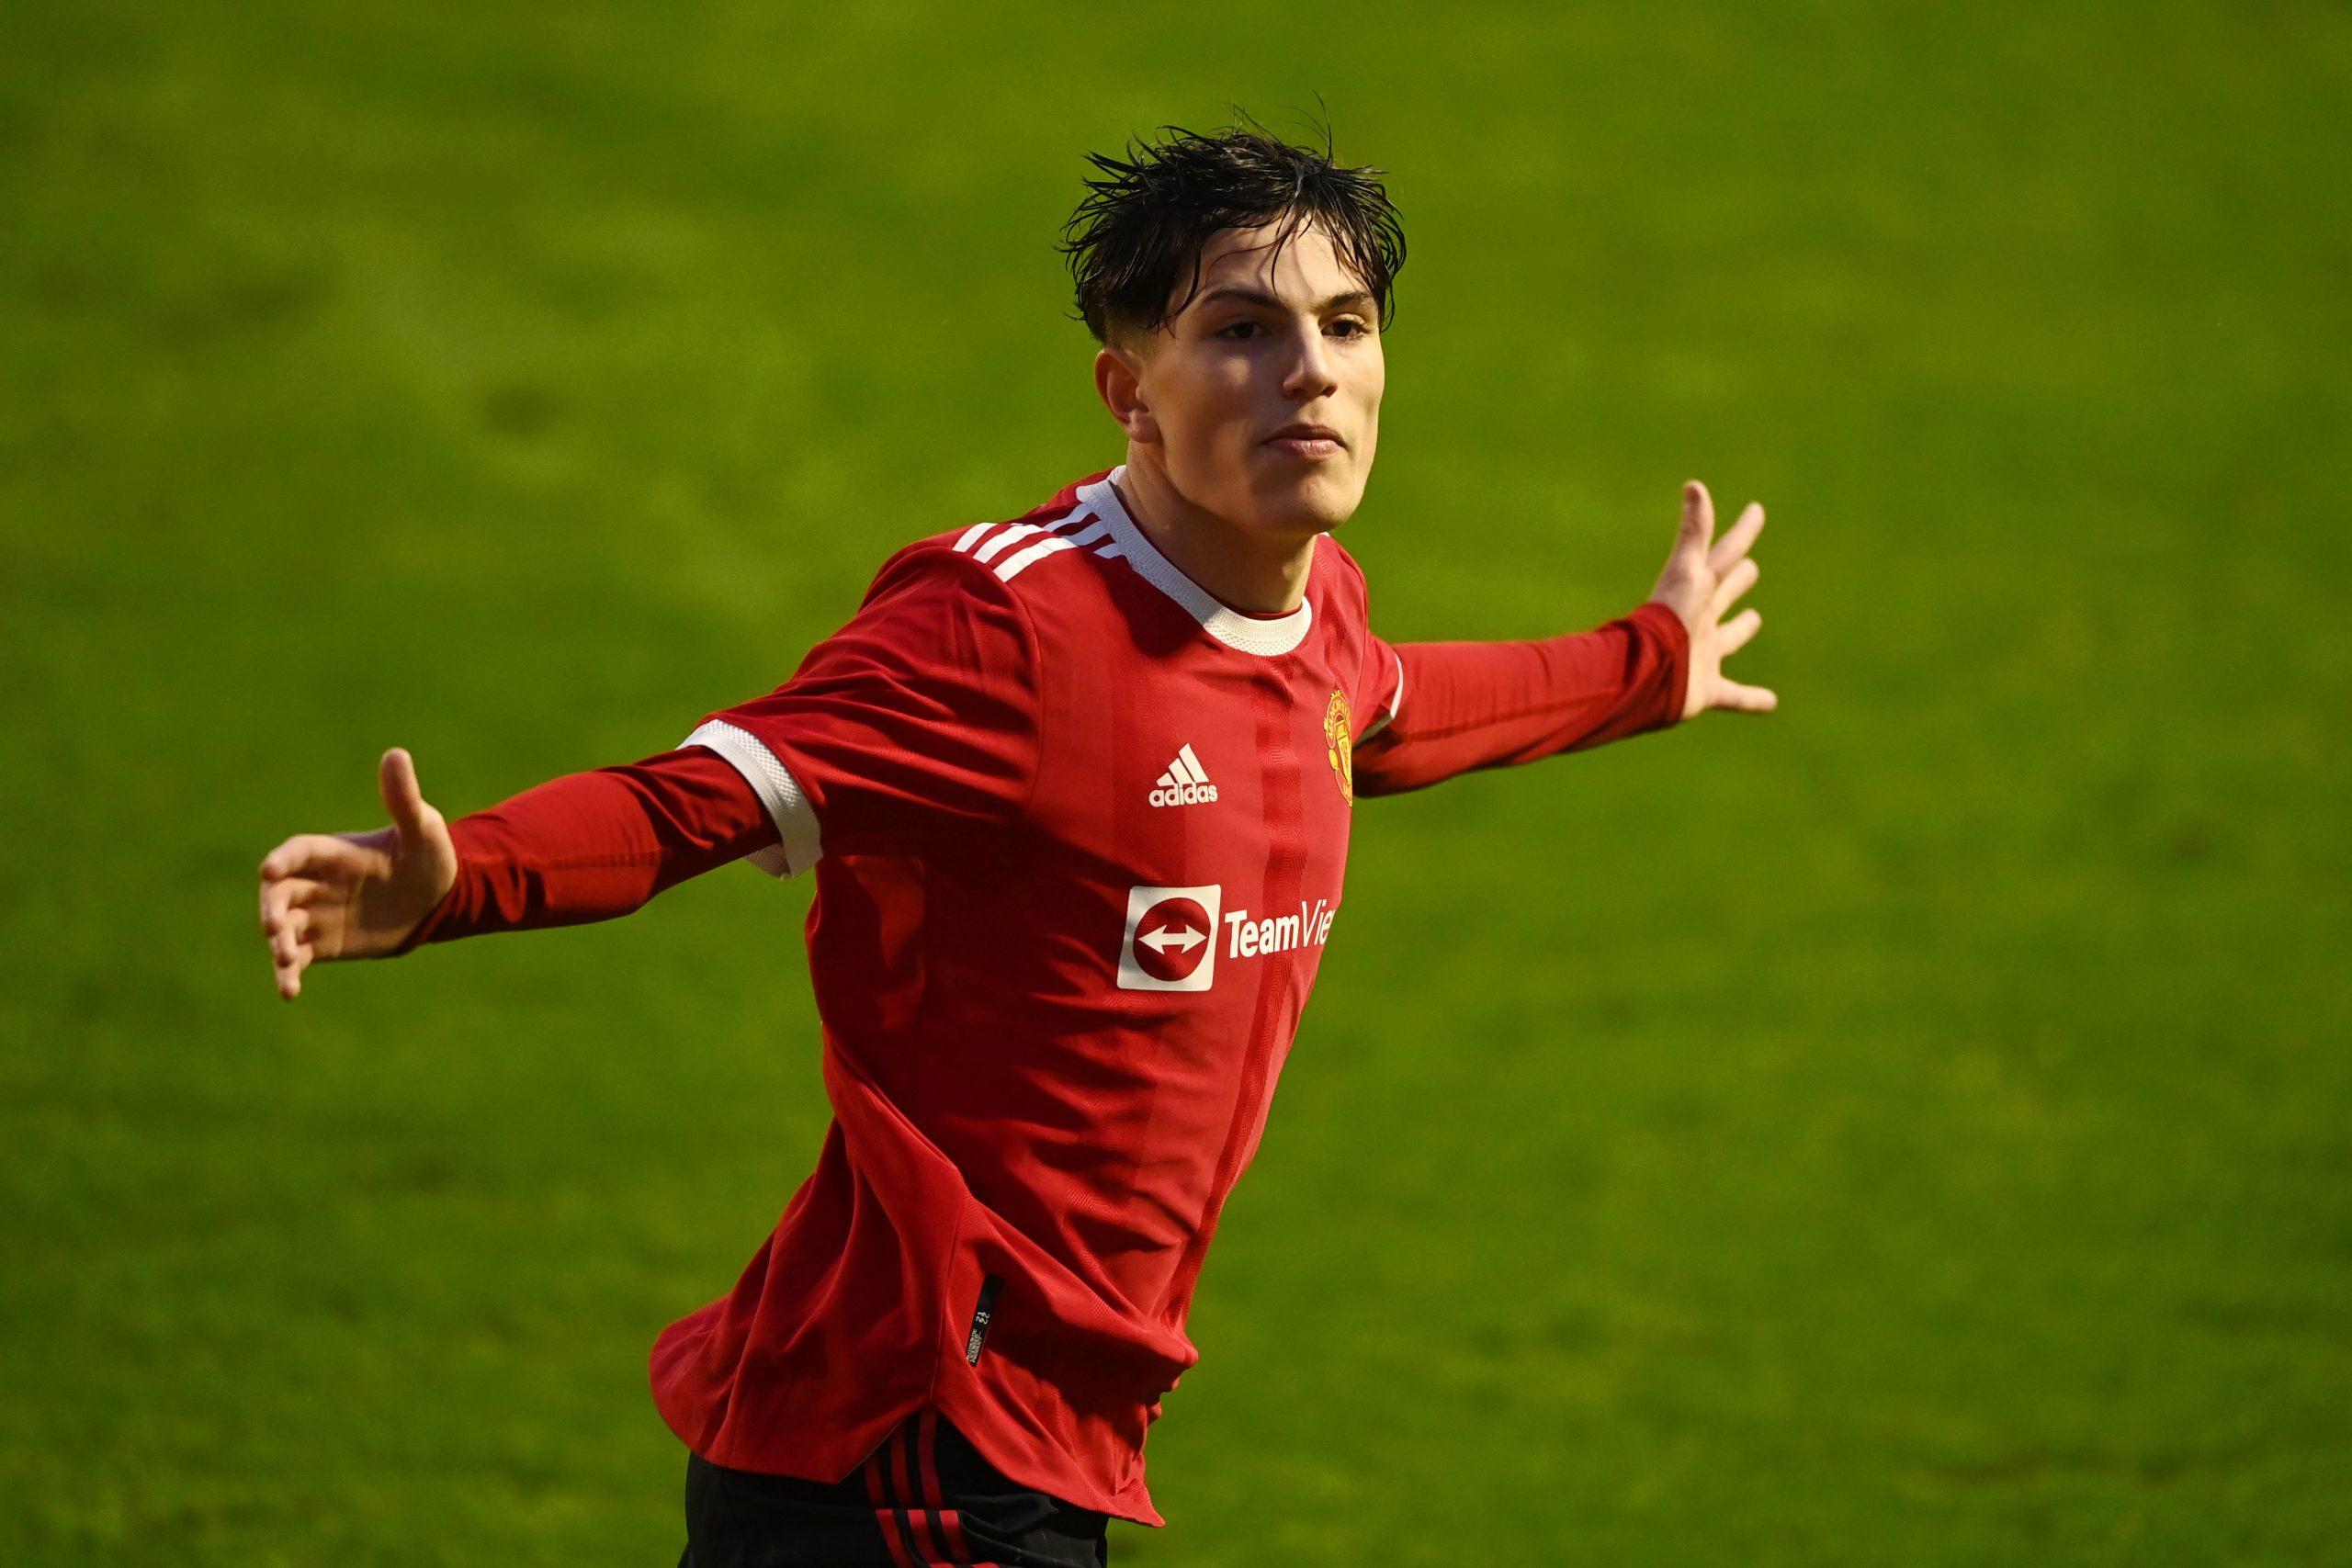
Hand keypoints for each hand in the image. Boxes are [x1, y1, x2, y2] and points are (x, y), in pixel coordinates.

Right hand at [257, 748, 457, 999]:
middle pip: (280, 893)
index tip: (269, 869)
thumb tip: (396, 754)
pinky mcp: (323, 944)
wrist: (440, 901)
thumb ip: (404, 799)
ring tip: (286, 959)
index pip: (298, 852)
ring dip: (279, 943)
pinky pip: (298, 959)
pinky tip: (289, 991)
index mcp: (335, 853)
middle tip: (273, 928)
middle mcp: (318, 883)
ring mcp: (317, 914)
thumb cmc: (431, 857)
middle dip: (272, 909)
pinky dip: (288, 973)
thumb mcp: (423, 829)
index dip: (283, 859)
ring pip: (284, 928)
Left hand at [1648, 480, 1777, 718]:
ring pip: (1727, 639)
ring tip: (1755, 619)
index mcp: (1697, 591)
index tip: (1756, 510)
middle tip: (1750, 568)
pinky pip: (1736, 695)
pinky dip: (1753, 699)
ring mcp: (1703, 655)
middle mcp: (1699, 620)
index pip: (1724, 555)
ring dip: (1741, 629)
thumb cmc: (1668, 619)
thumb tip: (1695, 484)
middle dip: (1735, 580)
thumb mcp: (1687, 572)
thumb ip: (1695, 532)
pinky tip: (1771, 703)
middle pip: (1722, 594)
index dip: (1741, 532)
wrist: (1646, 675)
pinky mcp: (1707, 689)